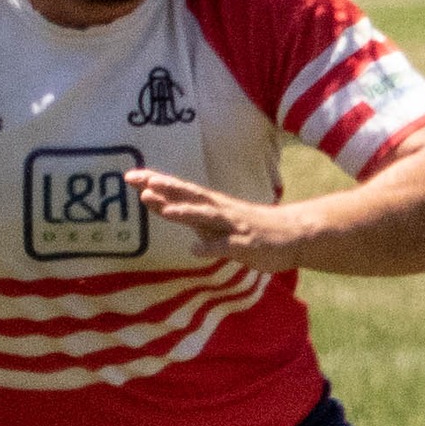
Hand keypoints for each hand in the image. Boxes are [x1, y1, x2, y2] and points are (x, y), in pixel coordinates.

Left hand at [127, 169, 310, 270]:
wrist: (294, 235)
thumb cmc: (252, 229)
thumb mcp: (217, 223)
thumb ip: (193, 219)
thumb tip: (164, 211)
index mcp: (211, 205)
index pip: (179, 190)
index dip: (155, 183)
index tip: (130, 175)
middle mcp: (220, 210)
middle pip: (189, 195)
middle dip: (164, 188)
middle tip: (138, 181)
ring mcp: (233, 226)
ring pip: (206, 217)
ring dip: (185, 211)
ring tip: (163, 207)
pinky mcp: (246, 244)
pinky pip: (227, 246)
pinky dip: (211, 247)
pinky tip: (195, 249)